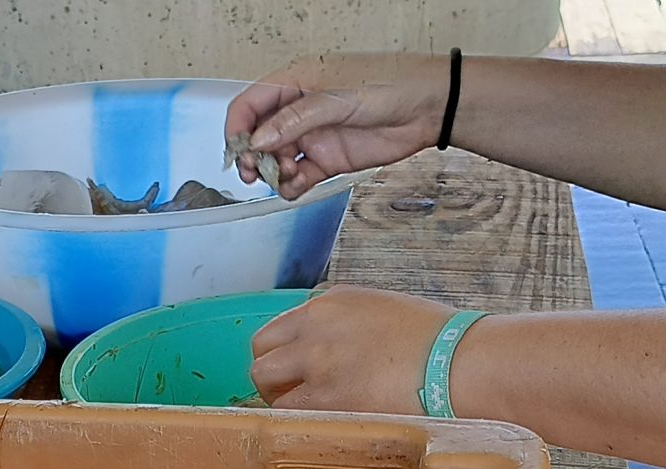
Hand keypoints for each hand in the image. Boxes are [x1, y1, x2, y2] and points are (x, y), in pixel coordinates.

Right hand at [225, 55, 451, 198]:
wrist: (427, 108)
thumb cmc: (389, 85)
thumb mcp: (335, 99)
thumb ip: (294, 121)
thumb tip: (259, 140)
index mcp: (294, 83)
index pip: (250, 105)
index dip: (238, 128)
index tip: (238, 151)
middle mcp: (299, 111)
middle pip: (259, 137)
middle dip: (253, 156)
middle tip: (256, 172)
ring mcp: (313, 136)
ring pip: (277, 160)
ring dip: (274, 173)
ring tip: (286, 175)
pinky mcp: (328, 159)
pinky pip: (299, 176)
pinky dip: (291, 186)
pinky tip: (295, 187)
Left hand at [250, 286, 458, 414]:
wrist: (461, 365)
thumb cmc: (441, 343)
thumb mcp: (386, 312)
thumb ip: (349, 325)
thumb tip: (333, 347)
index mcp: (332, 303)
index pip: (280, 328)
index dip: (285, 355)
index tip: (297, 372)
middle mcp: (316, 328)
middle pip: (261, 354)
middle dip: (273, 377)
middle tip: (296, 397)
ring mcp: (316, 363)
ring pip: (266, 385)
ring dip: (281, 402)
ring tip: (310, 416)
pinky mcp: (325, 400)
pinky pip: (287, 415)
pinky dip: (294, 423)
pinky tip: (318, 429)